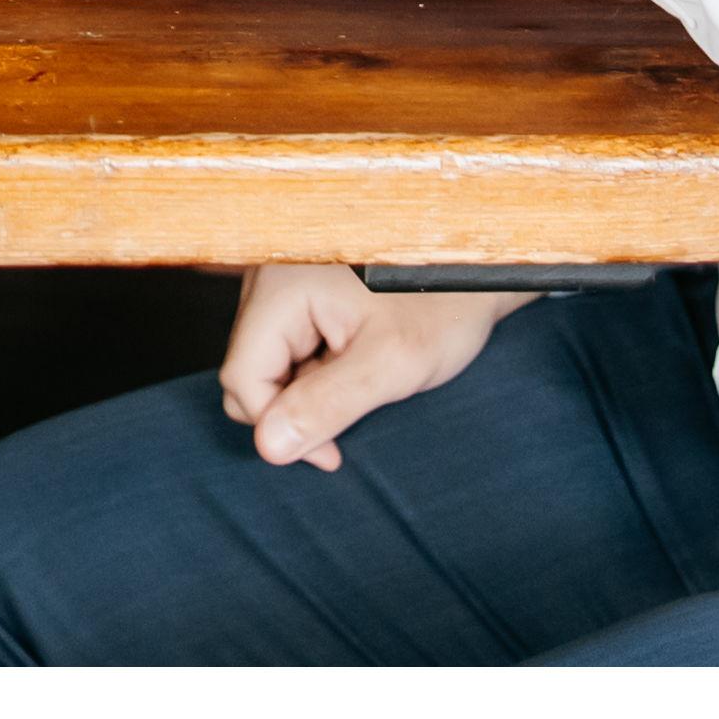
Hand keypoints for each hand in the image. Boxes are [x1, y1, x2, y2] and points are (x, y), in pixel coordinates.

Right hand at [218, 262, 528, 470]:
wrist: (477, 266)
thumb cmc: (442, 306)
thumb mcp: (390, 365)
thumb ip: (326, 406)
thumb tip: (267, 448)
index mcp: (281, 288)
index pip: (242, 377)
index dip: (279, 427)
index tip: (332, 452)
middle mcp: (270, 278)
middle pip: (248, 369)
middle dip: (291, 408)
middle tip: (352, 415)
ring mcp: (283, 282)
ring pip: (265, 363)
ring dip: (304, 390)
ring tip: (361, 381)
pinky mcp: (300, 291)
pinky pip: (284, 347)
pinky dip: (312, 370)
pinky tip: (353, 364)